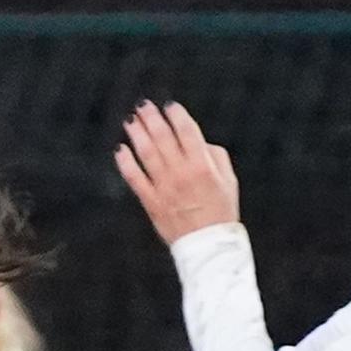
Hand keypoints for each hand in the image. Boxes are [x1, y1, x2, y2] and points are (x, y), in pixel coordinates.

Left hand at [116, 102, 240, 245]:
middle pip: (163, 137)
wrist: (208, 245)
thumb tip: (200, 142)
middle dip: (152, 118)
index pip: (187, 131)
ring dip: (137, 134)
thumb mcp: (230, 181)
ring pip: (146, 153)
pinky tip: (121, 149)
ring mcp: (164, 187)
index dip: (177, 115)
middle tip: (143, 106)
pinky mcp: (151, 201)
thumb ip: (216, 156)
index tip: (170, 106)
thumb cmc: (221, 212)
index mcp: (203, 165)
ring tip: (131, 120)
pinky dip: (126, 162)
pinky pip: (134, 178)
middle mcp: (181, 172)